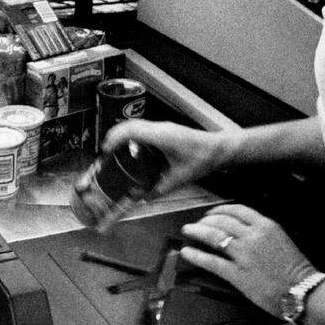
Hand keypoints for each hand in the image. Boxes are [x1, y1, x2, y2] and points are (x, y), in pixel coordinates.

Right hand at [100, 119, 239, 195]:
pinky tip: (132, 151)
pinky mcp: (165, 130)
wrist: (219, 149)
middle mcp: (159, 128)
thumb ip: (159, 189)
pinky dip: (132, 137)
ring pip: (135, 125)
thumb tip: (140, 199)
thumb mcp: (179, 179)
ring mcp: (162, 127)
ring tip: (114, 152)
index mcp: (160, 137)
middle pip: (129, 125)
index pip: (131, 130)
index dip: (114, 138)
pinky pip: (143, 129)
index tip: (105, 151)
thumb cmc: (202, 160)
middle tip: (105, 154)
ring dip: (122, 136)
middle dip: (113, 137)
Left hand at [180, 204, 315, 317]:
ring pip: (214, 236)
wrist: (303, 290)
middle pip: (222, 220)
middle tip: (198, 222)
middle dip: (206, 219)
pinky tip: (187, 252)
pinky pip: (212, 261)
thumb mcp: (281, 239)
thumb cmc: (296, 268)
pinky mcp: (237, 273)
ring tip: (188, 230)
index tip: (213, 212)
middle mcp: (253, 236)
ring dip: (197, 231)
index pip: (237, 210)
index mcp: (266, 225)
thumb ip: (261, 232)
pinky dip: (196, 255)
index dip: (221, 210)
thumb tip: (241, 230)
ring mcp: (244, 254)